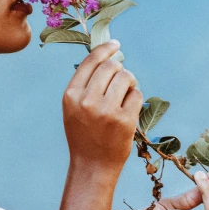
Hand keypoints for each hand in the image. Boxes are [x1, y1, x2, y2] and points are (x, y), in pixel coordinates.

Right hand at [63, 40, 142, 170]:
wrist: (92, 165)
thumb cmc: (84, 133)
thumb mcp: (73, 107)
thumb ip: (85, 84)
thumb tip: (108, 57)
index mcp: (71, 95)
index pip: (91, 61)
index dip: (105, 49)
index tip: (116, 45)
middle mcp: (87, 100)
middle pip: (111, 66)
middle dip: (119, 70)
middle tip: (121, 81)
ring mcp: (106, 111)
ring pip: (126, 77)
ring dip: (130, 82)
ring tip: (125, 95)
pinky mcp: (124, 120)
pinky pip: (137, 95)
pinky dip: (136, 98)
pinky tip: (128, 109)